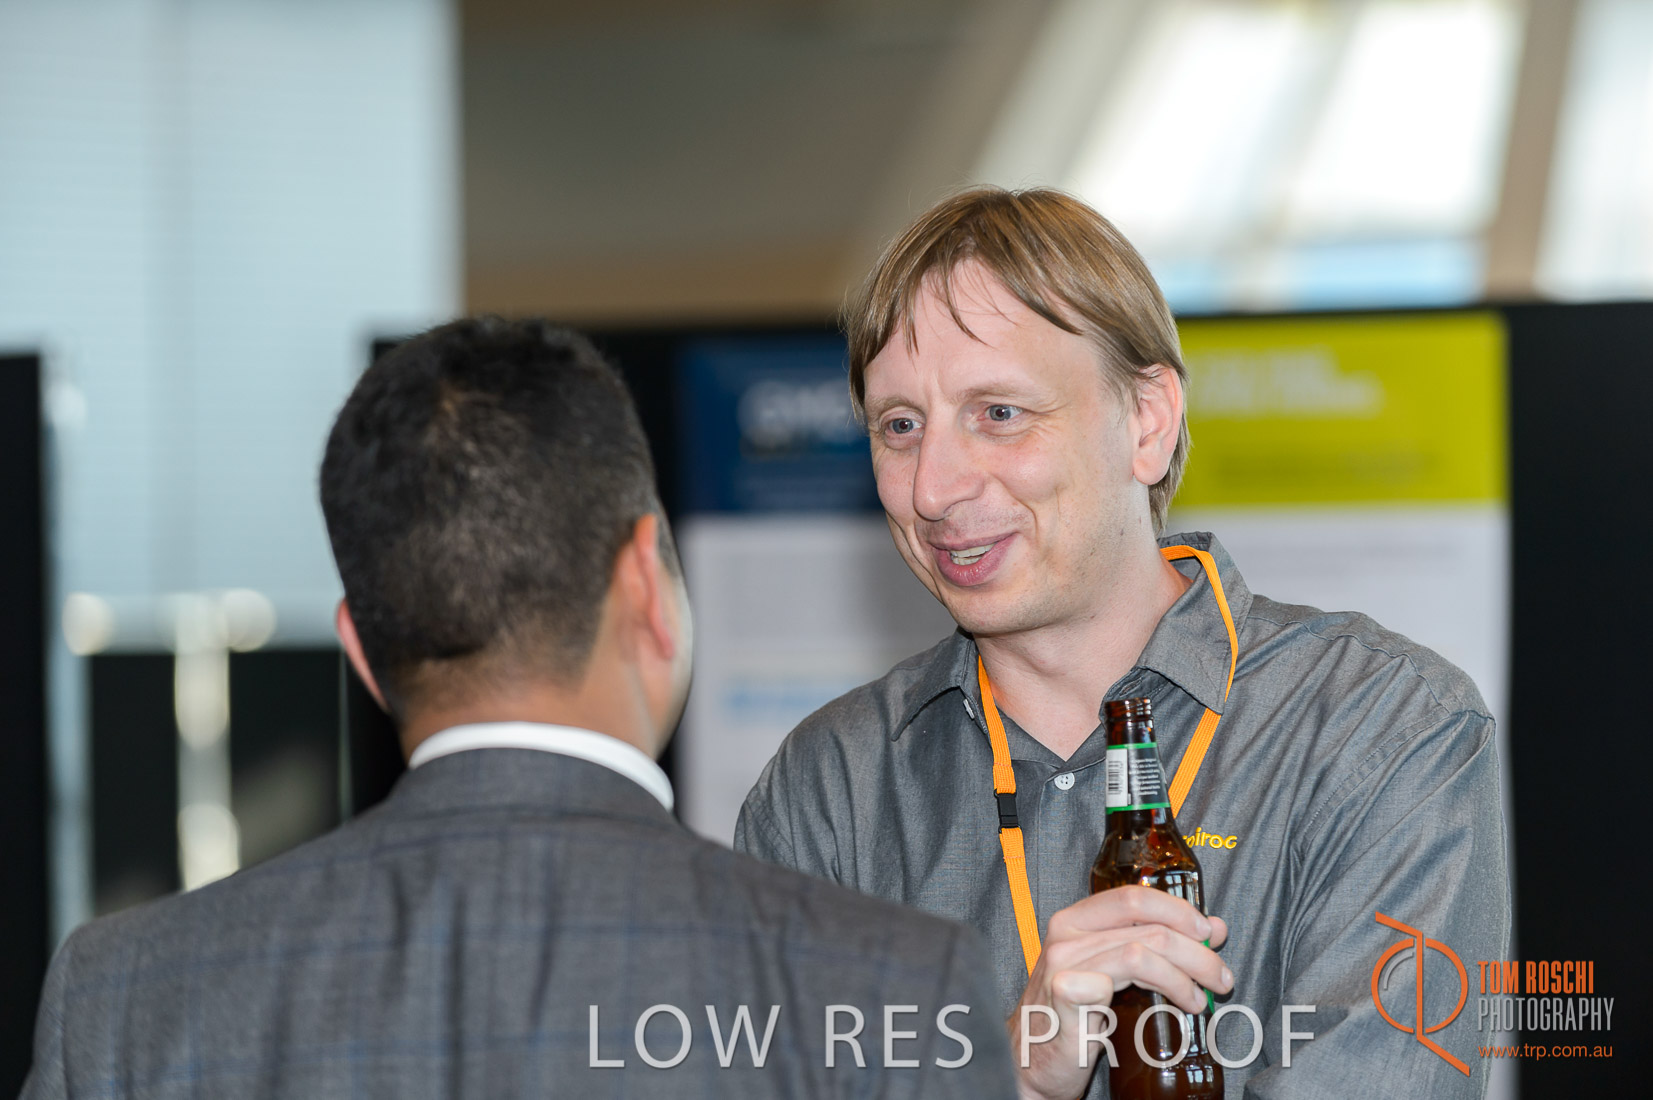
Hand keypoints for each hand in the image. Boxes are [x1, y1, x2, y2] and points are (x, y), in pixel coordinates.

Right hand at [1008, 886, 1231, 1099]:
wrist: (1034, 1060)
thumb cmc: (1076, 1015)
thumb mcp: (1116, 972)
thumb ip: (1156, 946)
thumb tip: (1213, 928)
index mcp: (1076, 919)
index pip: (1135, 896)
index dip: (1179, 912)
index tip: (1209, 934)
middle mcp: (1066, 934)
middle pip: (1147, 928)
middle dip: (1196, 952)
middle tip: (1220, 978)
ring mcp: (1063, 963)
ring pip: (1140, 953)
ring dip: (1182, 977)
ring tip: (1198, 1000)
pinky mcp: (1064, 995)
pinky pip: (1115, 983)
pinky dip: (1154, 994)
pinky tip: (1168, 1013)